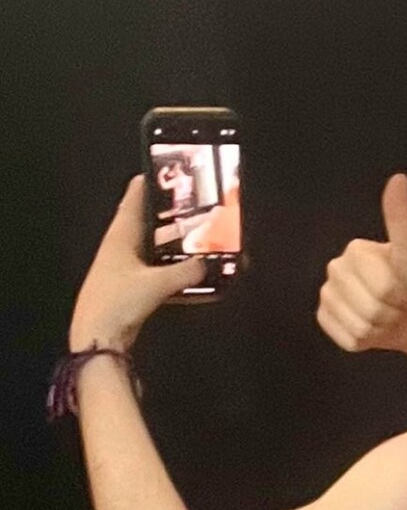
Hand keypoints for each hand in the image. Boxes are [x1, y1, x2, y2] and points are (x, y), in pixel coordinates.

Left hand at [69, 176, 205, 353]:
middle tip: (193, 206)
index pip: (134, 197)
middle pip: (146, 221)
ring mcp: (124, 267)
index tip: (167, 171)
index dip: (150, 182)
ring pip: (152, 246)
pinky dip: (171, 268)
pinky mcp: (130, 287)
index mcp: (120, 235)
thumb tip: (206, 263)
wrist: (97, 338)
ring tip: (198, 237)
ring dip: (172, 243)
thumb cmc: (116, 303)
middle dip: (169, 214)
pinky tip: (189, 273)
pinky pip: (155, 270)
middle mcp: (120, 246)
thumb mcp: (157, 284)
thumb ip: (185, 271)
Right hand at [317, 172, 406, 361]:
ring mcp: (326, 296)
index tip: (405, 290)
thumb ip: (400, 218)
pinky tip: (371, 330)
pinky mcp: (324, 321)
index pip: (385, 287)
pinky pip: (348, 339)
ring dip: (381, 329)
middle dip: (392, 313)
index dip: (401, 295)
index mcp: (355, 251)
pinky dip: (365, 341)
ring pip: (360, 327)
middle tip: (397, 306)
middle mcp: (334, 270)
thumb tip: (399, 178)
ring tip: (387, 318)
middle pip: (372, 309)